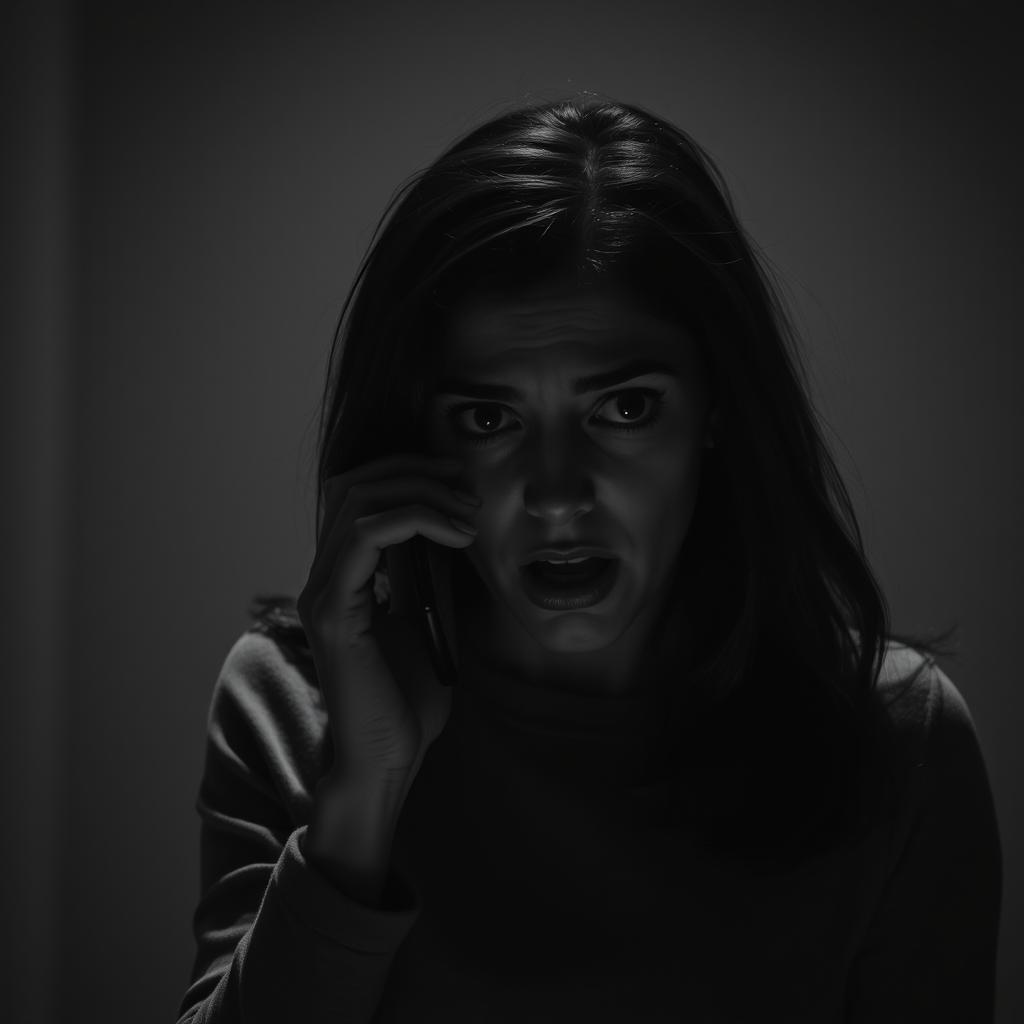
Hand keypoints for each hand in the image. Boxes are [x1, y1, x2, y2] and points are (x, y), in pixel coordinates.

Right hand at [296, 453, 480, 785]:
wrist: (387, 761)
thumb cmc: (406, 704)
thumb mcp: (426, 622)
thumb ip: (425, 578)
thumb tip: (450, 531)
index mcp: (340, 579)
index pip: (356, 495)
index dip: (405, 474)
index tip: (457, 480)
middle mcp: (322, 578)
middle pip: (351, 484)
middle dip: (412, 471)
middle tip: (463, 484)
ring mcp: (322, 593)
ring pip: (358, 501)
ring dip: (421, 494)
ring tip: (467, 512)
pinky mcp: (333, 612)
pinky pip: (365, 536)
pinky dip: (415, 520)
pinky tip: (456, 536)